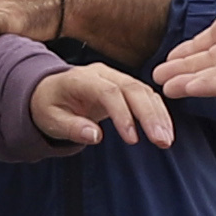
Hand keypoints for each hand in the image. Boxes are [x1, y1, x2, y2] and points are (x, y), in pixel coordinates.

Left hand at [31, 62, 174, 149]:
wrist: (50, 90)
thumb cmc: (49, 106)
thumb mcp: (50, 119)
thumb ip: (71, 127)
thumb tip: (95, 136)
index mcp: (81, 79)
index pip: (108, 92)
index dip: (123, 114)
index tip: (132, 140)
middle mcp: (102, 74)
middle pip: (132, 89)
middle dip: (149, 116)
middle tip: (161, 141)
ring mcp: (116, 77)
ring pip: (144, 91)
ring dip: (158, 115)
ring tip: (166, 141)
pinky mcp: (125, 86)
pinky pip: (146, 96)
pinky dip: (158, 113)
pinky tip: (165, 131)